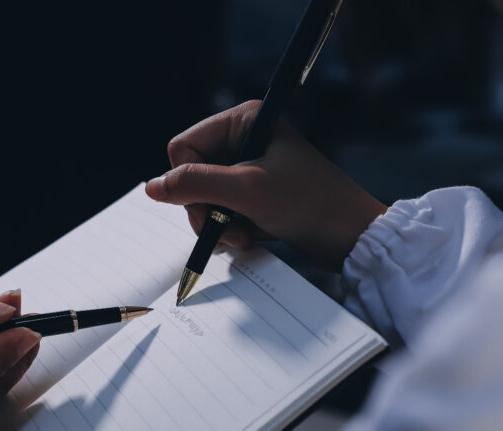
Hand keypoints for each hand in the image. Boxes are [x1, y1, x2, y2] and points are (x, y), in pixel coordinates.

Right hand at [145, 100, 387, 269]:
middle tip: (227, 229)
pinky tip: (251, 237)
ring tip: (244, 237)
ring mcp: (249, 168)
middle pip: (191, 175)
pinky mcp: (255, 194)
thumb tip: (151, 187)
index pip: (183, 148)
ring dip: (218, 224)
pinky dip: (230, 229)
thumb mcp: (247, 192)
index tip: (210, 207)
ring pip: (203, 198)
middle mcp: (244, 139)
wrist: (350, 236)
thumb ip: (195, 185)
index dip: (188, 181)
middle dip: (205, 208)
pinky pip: (221, 211)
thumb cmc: (309, 204)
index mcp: (243, 121)